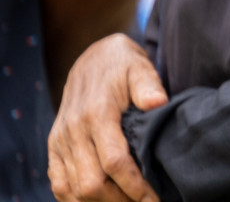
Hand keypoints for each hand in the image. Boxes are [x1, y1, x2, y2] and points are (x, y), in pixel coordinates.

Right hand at [48, 33, 165, 201]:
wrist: (93, 59)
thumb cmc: (122, 65)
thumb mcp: (139, 67)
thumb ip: (148, 85)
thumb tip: (158, 103)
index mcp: (97, 114)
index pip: (114, 162)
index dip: (134, 185)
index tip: (153, 198)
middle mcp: (74, 131)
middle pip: (91, 184)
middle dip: (119, 200)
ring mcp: (60, 141)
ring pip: (74, 189)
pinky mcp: (54, 147)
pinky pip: (59, 184)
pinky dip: (75, 199)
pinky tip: (100, 201)